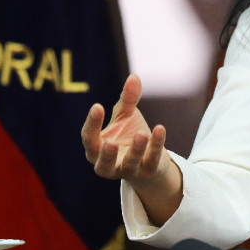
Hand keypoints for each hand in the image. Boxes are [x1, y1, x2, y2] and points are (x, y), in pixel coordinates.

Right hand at [82, 75, 182, 222]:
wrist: (151, 158)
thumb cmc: (130, 135)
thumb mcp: (126, 116)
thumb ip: (128, 99)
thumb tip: (134, 77)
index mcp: (97, 149)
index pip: (89, 139)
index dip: (92, 124)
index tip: (97, 106)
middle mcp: (109, 164)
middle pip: (102, 165)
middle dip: (107, 155)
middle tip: (110, 142)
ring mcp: (129, 171)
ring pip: (129, 165)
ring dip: (136, 150)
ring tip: (141, 133)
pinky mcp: (148, 171)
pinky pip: (152, 161)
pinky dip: (156, 146)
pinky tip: (159, 129)